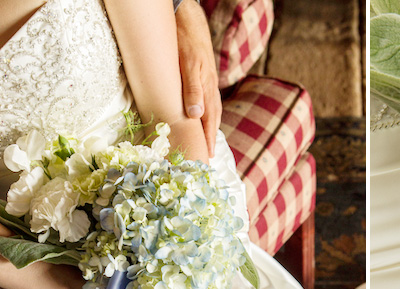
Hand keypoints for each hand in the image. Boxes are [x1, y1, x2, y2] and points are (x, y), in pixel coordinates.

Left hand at [175, 0, 221, 156]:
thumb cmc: (186, 41)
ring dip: (210, 126)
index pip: (209, 122)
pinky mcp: (204, 77)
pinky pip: (208, 101)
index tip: (208, 157)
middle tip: (209, 156)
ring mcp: (209, 83)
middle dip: (211, 138)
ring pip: (211, 111)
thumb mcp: (188, 65)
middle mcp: (211, 89)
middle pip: (213, 119)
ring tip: (208, 140)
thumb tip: (196, 115)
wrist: (190, 19)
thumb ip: (192, 90)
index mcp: (208, 90)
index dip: (208, 140)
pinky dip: (207, 113)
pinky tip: (203, 115)